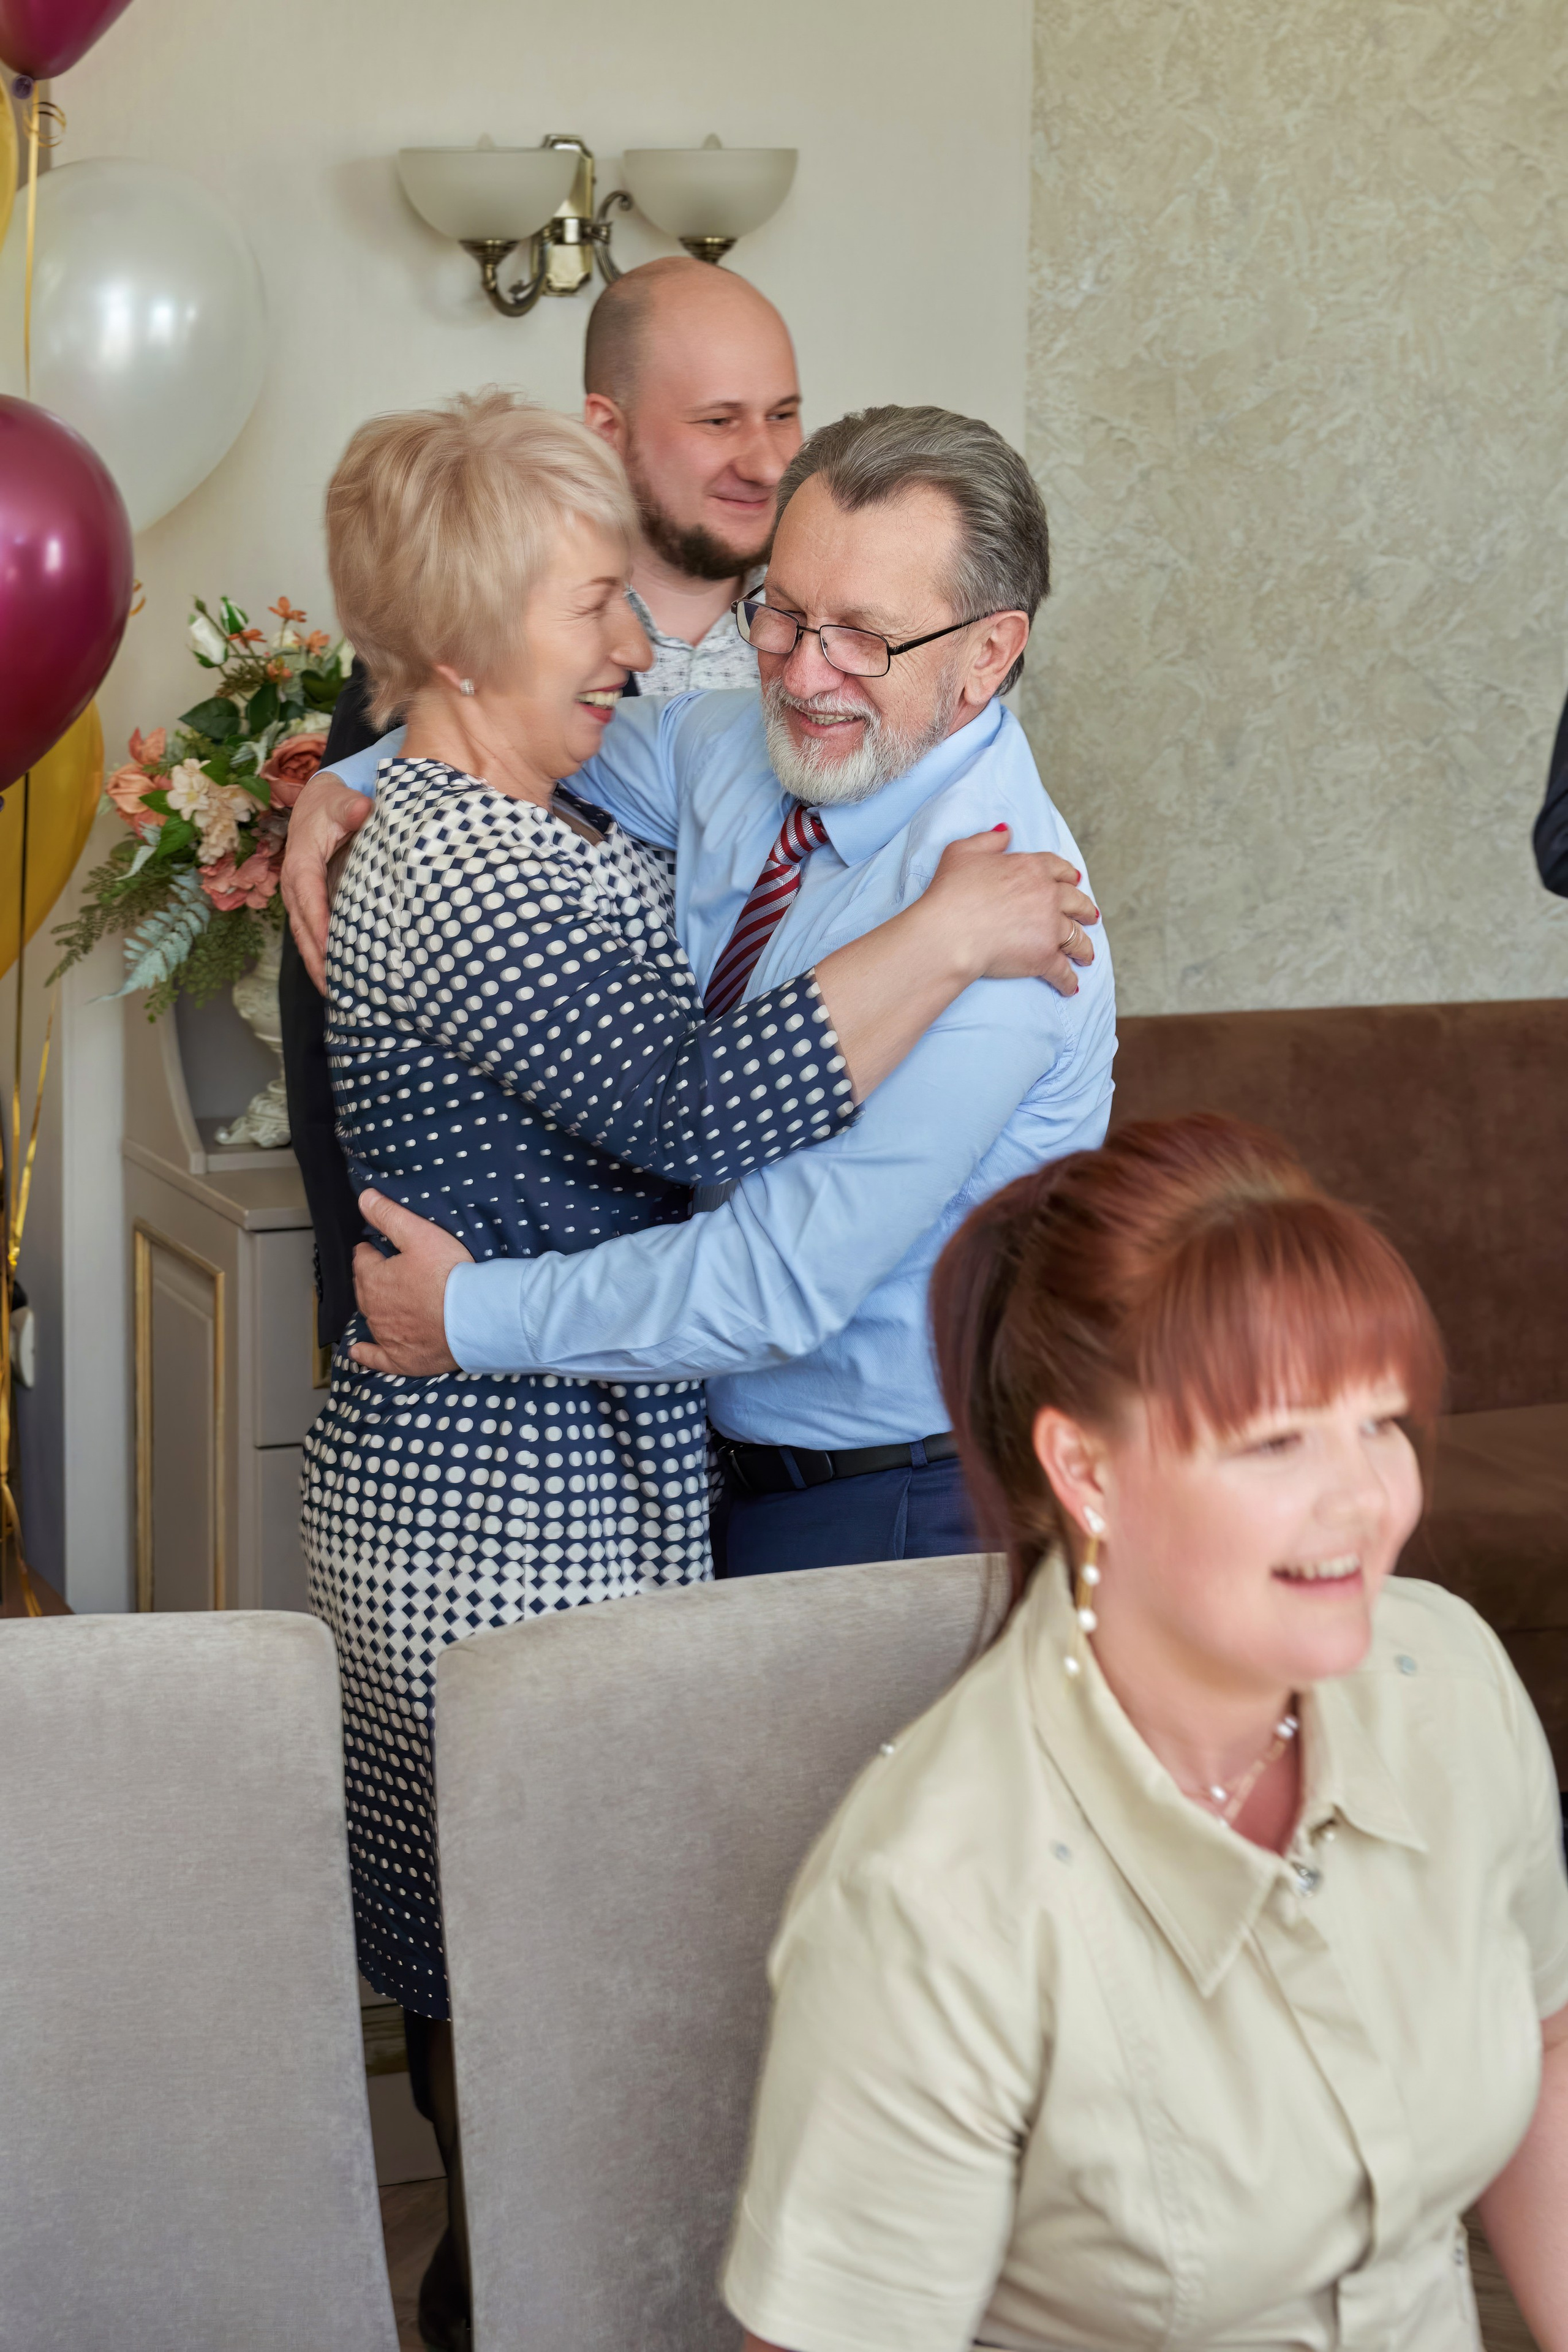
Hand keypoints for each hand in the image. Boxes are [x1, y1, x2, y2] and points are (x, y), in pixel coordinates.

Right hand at [281, 771, 371, 990]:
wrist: (317, 805)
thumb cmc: (331, 805)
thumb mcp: (340, 801)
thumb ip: (350, 807)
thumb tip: (361, 809)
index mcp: (301, 861)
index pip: (309, 897)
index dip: (319, 925)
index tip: (330, 951)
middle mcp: (294, 884)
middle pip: (303, 926)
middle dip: (316, 959)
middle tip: (335, 988)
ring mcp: (298, 897)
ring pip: (304, 936)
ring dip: (318, 965)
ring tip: (336, 994)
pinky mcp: (307, 904)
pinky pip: (312, 933)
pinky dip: (321, 957)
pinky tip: (337, 979)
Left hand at [348, 1191, 473, 1376]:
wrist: (473, 1318)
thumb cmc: (449, 1275)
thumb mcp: (420, 1234)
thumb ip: (389, 1215)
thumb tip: (364, 1197)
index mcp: (374, 1279)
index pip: (363, 1260)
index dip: (370, 1252)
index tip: (376, 1248)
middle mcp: (374, 1309)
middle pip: (365, 1289)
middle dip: (370, 1278)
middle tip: (384, 1271)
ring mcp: (387, 1336)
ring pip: (372, 1319)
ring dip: (374, 1308)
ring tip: (383, 1300)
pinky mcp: (401, 1359)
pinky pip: (376, 1358)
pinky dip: (366, 1354)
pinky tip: (358, 1352)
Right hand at [926, 827, 1099, 996]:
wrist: (950, 932)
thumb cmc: (951, 892)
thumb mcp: (964, 851)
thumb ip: (989, 839)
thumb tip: (1006, 831)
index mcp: (1031, 868)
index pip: (1059, 869)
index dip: (1069, 875)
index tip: (1075, 880)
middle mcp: (1048, 895)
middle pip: (1077, 902)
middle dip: (1086, 910)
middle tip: (1092, 916)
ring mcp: (1049, 927)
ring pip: (1077, 937)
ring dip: (1084, 947)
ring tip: (1087, 955)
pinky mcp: (1045, 957)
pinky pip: (1063, 971)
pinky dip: (1069, 981)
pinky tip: (1071, 987)